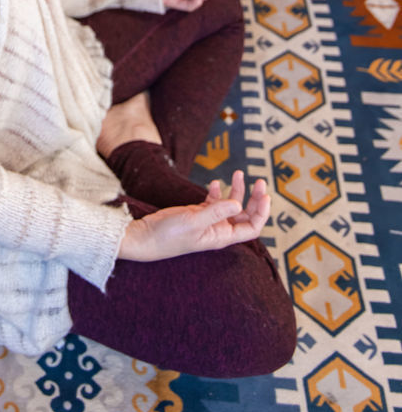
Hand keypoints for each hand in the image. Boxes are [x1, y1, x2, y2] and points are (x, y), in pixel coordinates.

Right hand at [120, 171, 269, 261]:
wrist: (147, 237)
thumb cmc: (169, 235)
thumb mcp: (194, 221)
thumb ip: (215, 211)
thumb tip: (238, 204)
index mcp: (222, 236)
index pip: (251, 227)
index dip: (261, 213)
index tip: (264, 195)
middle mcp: (219, 230)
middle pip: (244, 215)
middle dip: (253, 198)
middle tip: (259, 181)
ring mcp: (208, 221)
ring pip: (230, 205)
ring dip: (236, 191)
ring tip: (239, 174)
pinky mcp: (197, 214)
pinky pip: (213, 202)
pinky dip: (216, 191)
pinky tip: (213, 183)